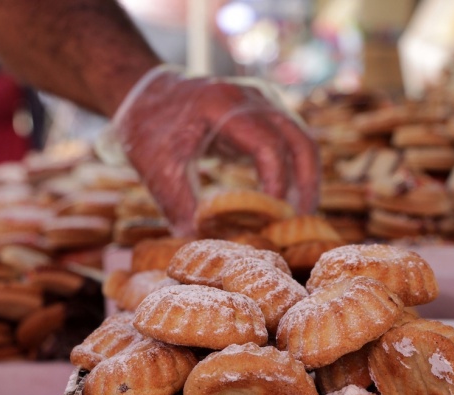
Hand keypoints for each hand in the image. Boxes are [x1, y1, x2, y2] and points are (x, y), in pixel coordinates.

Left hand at [113, 67, 319, 236]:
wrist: (146, 92)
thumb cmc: (148, 128)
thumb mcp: (156, 167)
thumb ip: (178, 205)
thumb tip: (201, 243)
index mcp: (225, 105)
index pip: (268, 146)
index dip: (277, 185)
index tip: (272, 220)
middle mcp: (253, 98)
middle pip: (300, 142)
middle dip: (307, 185)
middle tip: (302, 224)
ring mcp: (264, 102)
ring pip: (303, 141)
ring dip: (306, 180)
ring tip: (299, 218)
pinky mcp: (266, 113)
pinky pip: (292, 142)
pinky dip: (295, 172)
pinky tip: (287, 202)